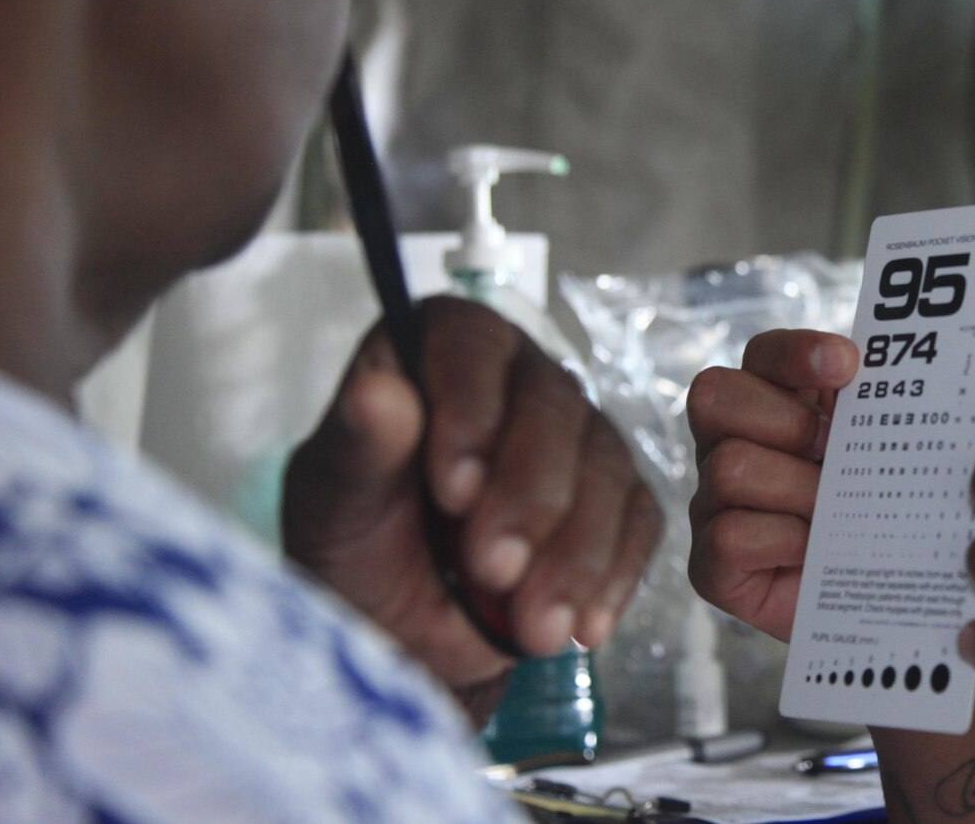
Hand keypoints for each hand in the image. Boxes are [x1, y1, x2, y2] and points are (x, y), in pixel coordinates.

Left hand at [283, 296, 661, 706]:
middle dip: (529, 497)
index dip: (471, 409)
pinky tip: (583, 626)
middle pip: (554, 408)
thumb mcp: (334, 505)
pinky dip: (614, 576)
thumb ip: (357, 449)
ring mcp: (576, 435)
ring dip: (576, 552)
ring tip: (537, 626)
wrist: (399, 631)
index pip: (472, 344)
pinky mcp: (617, 496)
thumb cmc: (353, 546)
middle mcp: (519, 377)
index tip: (453, 491)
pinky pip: (640, 521)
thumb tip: (377, 394)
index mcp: (441, 349)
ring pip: (606, 467)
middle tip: (493, 570)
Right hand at [686, 328, 856, 641]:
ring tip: (836, 510)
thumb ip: (877, 406)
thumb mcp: (880, 450)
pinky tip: (814, 551)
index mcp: (772, 404)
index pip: (762, 354)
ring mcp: (712, 504)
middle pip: (715, 396)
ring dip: (797, 488)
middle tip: (833, 450)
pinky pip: (729, 535)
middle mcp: (729, 444)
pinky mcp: (710, 566)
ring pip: (729, 466)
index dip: (796, 353)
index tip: (848, 365)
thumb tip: (905, 371)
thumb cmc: (879, 513)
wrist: (883, 601)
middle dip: (786, 420)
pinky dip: (783, 541)